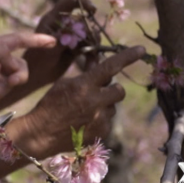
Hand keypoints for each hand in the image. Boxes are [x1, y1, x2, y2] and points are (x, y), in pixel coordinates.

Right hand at [23, 46, 142, 157]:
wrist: (42, 133)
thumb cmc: (51, 103)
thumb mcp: (65, 83)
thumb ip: (86, 71)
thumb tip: (98, 56)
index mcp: (84, 86)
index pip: (110, 66)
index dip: (127, 56)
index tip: (141, 49)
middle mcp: (95, 102)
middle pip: (119, 90)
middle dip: (112, 89)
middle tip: (100, 92)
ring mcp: (100, 120)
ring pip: (112, 107)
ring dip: (103, 106)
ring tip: (84, 110)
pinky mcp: (101, 133)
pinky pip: (107, 121)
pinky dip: (99, 119)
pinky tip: (84, 122)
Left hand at [25, 0, 100, 90]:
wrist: (34, 77)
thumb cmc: (36, 61)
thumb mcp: (48, 49)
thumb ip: (62, 38)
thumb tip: (76, 29)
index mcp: (52, 19)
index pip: (68, 3)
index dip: (81, 2)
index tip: (93, 10)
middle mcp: (62, 26)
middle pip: (83, 21)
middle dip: (90, 32)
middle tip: (93, 44)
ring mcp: (69, 37)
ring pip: (89, 35)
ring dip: (93, 46)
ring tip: (92, 60)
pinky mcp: (75, 49)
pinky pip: (89, 48)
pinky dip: (91, 56)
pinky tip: (91, 66)